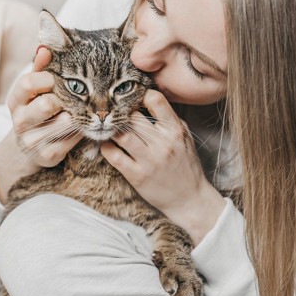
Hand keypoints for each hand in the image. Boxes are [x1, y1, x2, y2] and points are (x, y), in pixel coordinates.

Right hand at [4, 46, 82, 171]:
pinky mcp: (47, 156)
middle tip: (67, 98)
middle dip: (62, 99)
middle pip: (45, 105)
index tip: (55, 79)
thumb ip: (41, 68)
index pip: (27, 83)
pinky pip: (71, 140)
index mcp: (15, 100)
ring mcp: (32, 140)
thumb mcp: (35, 89)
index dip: (45, 78)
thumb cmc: (38, 108)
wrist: (29, 146)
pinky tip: (82, 125)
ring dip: (76, 115)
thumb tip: (46, 48)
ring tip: (79, 111)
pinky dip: (81, 130)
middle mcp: (20, 121)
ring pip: (63, 123)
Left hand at [100, 89, 224, 244]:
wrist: (190, 199)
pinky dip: (106, 147)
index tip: (133, 100)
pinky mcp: (137, 176)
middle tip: (114, 114)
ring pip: (121, 134)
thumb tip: (150, 100)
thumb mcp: (185, 138)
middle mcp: (162, 143)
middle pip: (133, 116)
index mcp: (175, 130)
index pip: (155, 100)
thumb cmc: (186, 166)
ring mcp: (149, 160)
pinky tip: (106, 145)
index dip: (140, 96)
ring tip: (109, 128)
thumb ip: (170, 120)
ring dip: (112, 130)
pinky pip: (114, 156)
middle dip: (122, 113)